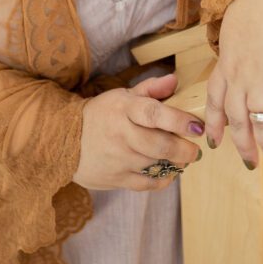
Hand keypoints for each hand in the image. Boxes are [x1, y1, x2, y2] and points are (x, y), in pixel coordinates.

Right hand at [72, 73, 203, 190]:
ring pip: (155, 164)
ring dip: (176, 163)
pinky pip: (146, 184)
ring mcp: (118, 159)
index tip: (197, 126)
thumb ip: (151, 88)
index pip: (155, 114)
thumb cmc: (102, 114)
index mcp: (124, 109)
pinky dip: (163, 179)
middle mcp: (121, 134)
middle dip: (184, 149)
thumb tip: (175, 80)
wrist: (65, 139)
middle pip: (159, 145)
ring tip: (184, 157)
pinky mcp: (116, 178)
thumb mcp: (122, 95)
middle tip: (196, 149)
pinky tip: (170, 172)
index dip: (178, 121)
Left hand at [205, 0, 262, 169]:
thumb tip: (244, 50)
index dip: (213, 124)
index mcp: (226, 61)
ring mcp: (261, 77)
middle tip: (250, 164)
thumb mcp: (236, 24)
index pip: (214, 100)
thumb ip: (237, 44)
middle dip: (243, 145)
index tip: (213, 143)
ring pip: (260, 121)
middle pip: (236, 120)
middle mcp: (239, 75)